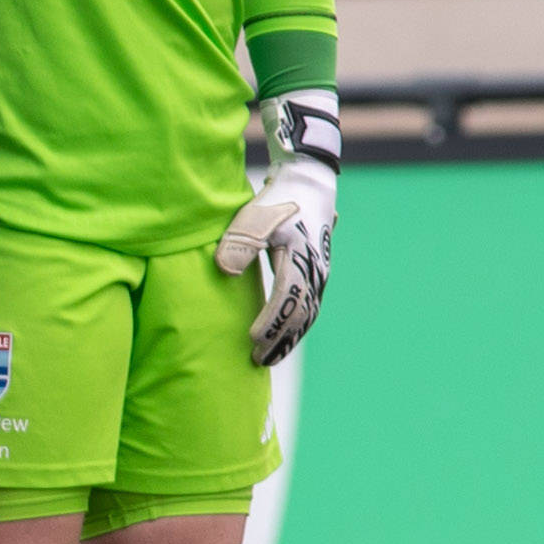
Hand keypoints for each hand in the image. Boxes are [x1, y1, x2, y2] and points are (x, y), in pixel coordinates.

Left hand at [213, 88, 341, 366]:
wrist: (308, 182)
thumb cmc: (277, 199)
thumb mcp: (254, 215)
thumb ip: (239, 242)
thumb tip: (224, 270)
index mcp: (299, 260)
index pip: (286, 302)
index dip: (270, 324)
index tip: (250, 340)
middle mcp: (314, 272)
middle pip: (300, 317)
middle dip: (280, 341)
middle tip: (257, 361)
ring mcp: (319, 274)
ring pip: (307, 315)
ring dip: (290, 338)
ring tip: (269, 357)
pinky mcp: (317, 274)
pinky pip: (309, 307)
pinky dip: (296, 326)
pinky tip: (282, 336)